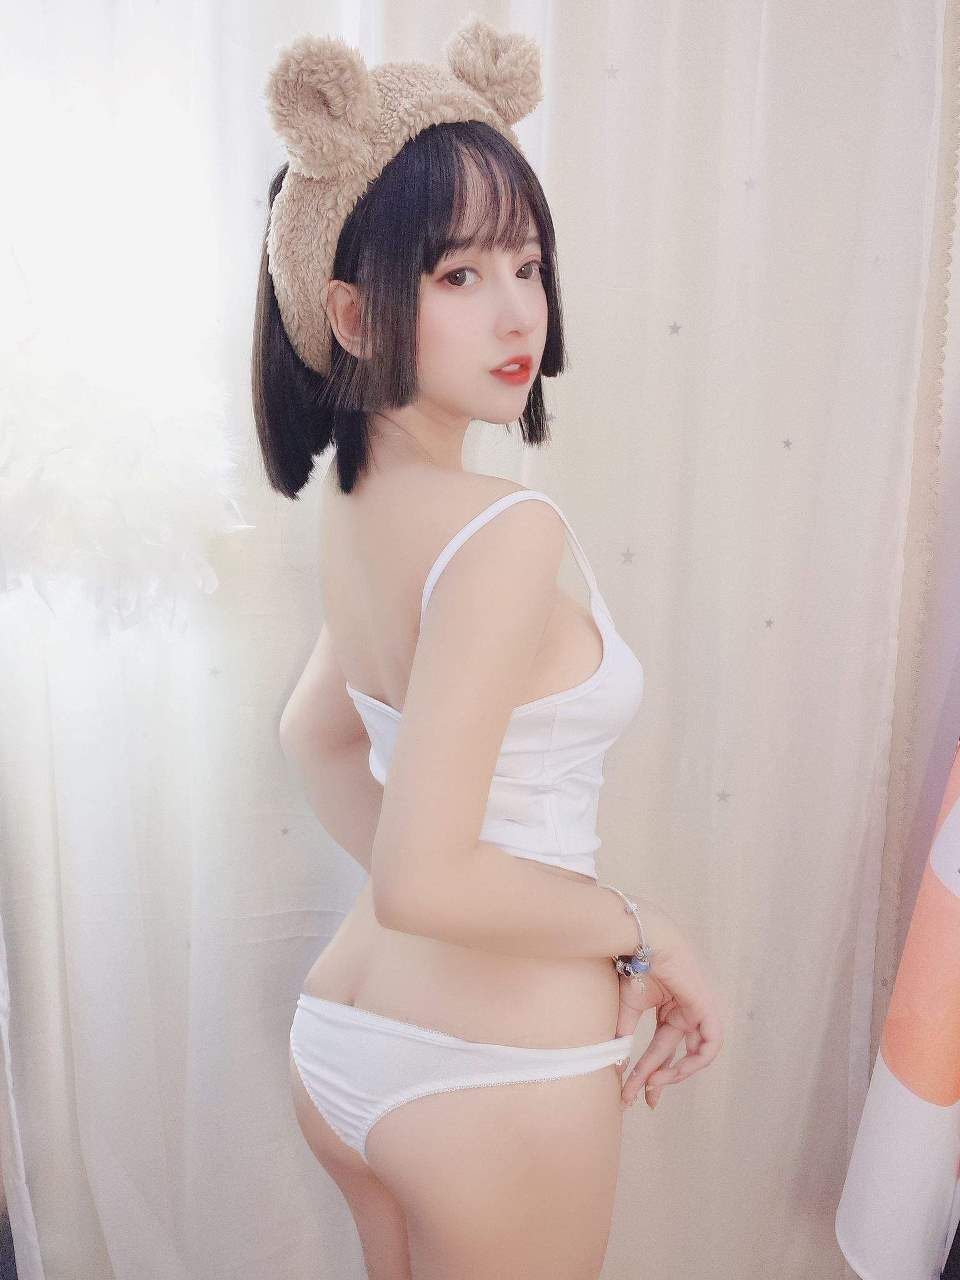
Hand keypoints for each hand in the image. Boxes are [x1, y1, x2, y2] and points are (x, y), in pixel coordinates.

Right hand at [614, 937, 723, 1109]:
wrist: (645, 942)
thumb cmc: (635, 966)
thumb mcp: (627, 1007)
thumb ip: (623, 1036)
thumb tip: (616, 1067)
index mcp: (668, 1012)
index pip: (659, 1050)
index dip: (645, 1073)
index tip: (630, 1094)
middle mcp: (684, 1015)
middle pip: (674, 1057)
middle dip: (657, 1079)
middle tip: (643, 1099)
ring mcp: (697, 1012)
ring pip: (694, 1055)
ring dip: (675, 1073)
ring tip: (655, 1082)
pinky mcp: (706, 1008)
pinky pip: (711, 1043)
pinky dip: (698, 1059)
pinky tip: (677, 1070)